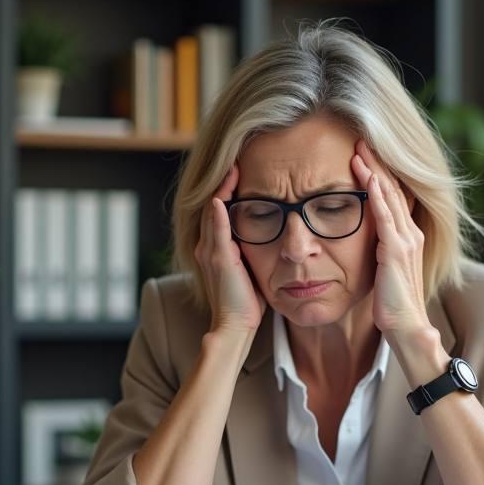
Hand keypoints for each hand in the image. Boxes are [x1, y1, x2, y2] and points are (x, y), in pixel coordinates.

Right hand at [193, 163, 265, 334]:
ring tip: (232, 168)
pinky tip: (223, 197)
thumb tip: (274, 232)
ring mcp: (211, 252)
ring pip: (213, 212)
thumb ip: (255, 248)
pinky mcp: (218, 260)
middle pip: (213, 204)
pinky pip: (217, 232)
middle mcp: (209, 246)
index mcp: (216, 247)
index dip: (228, 188)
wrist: (235, 326)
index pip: (220, 209)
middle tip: (236, 158)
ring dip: (222, 189)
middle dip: (224, 181)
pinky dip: (219, 214)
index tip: (241, 169)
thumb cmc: (247, 301)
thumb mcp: (252, 267)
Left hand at [351, 139, 430, 338]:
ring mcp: (406, 241)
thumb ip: (379, 252)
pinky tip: (368, 179)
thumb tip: (367, 242)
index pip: (392, 197)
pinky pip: (385, 218)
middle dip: (376, 163)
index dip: (378, 174)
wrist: (406, 326)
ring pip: (389, 197)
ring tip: (360, 149)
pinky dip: (376, 196)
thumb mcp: (385, 271)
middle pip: (392, 189)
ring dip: (374, 171)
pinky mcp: (396, 252)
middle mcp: (411, 234)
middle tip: (360, 139)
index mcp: (408, 237)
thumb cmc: (392, 304)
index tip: (363, 154)